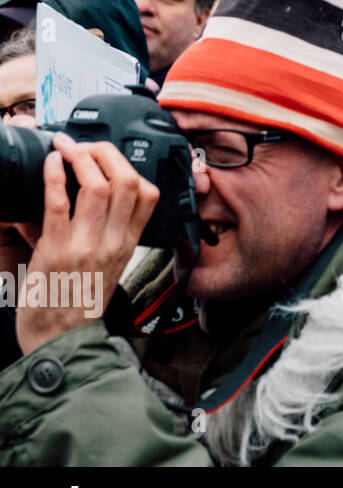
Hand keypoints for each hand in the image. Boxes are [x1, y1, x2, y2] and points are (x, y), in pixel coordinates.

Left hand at [15, 134, 158, 353]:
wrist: (61, 343)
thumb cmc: (77, 307)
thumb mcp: (103, 267)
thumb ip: (96, 232)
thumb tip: (69, 197)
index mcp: (128, 244)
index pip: (149, 194)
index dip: (132, 165)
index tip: (110, 156)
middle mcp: (113, 242)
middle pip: (126, 181)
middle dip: (106, 152)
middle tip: (86, 145)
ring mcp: (87, 245)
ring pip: (98, 187)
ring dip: (80, 158)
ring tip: (66, 148)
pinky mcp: (57, 251)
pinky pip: (59, 203)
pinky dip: (54, 176)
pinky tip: (49, 163)